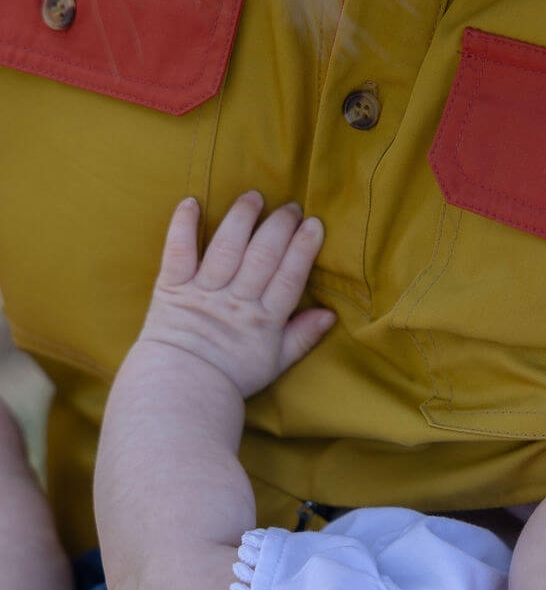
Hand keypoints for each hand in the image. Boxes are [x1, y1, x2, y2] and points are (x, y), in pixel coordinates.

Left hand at [140, 192, 334, 397]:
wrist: (180, 391)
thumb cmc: (230, 378)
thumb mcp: (274, 364)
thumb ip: (302, 337)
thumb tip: (330, 314)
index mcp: (263, 321)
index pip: (288, 277)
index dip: (302, 249)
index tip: (314, 224)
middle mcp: (235, 302)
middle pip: (261, 257)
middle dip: (278, 227)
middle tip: (291, 207)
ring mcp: (203, 293)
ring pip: (226, 248)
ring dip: (241, 219)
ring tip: (253, 197)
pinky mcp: (171, 288)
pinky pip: (177, 253)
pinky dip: (183, 226)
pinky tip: (191, 203)